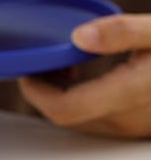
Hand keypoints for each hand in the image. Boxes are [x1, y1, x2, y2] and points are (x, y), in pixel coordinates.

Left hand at [19, 14, 150, 138]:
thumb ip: (122, 32)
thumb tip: (79, 37)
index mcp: (130, 93)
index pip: (65, 108)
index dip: (36, 91)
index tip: (28, 70)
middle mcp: (127, 119)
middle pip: (64, 115)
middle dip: (43, 89)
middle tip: (42, 61)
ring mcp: (130, 126)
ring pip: (76, 119)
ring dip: (58, 94)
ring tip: (62, 64)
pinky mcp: (132, 125)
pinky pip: (91, 119)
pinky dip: (76, 99)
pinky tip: (80, 75)